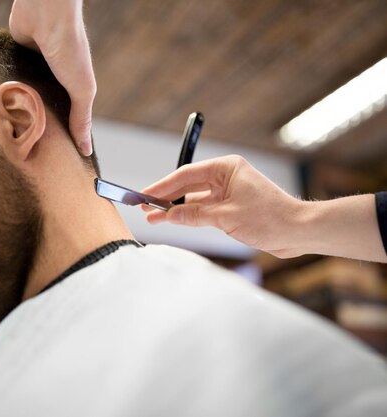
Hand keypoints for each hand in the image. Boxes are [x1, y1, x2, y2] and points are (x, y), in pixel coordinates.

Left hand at [10, 0, 95, 155]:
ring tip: (5, 136)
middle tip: (23, 154)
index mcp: (70, 88)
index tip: (50, 159)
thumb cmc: (69, 49)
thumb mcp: (81, 89)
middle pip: (41, 112)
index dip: (59, 138)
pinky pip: (8, 83)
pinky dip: (3, 93)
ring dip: (16, 113)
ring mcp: (31, 72)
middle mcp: (51, 82)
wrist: (46, 14)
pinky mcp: (13, 62)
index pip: (65, 119)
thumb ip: (81, 118)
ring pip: (22, 100)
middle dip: (34, 129)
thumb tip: (85, 150)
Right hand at [141, 155, 385, 261]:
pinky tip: (175, 220)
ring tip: (154, 216)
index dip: (162, 187)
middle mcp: (226, 176)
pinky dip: (190, 215)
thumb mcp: (226, 217)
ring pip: (194, 198)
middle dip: (166, 198)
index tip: (145, 195)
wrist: (298, 231)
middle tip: (144, 206)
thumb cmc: (270, 218)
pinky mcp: (232, 206)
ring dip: (176, 209)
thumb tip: (168, 215)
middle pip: (187, 185)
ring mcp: (229, 191)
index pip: (185, 175)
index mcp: (226, 168)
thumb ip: (194, 215)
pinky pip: (204, 208)